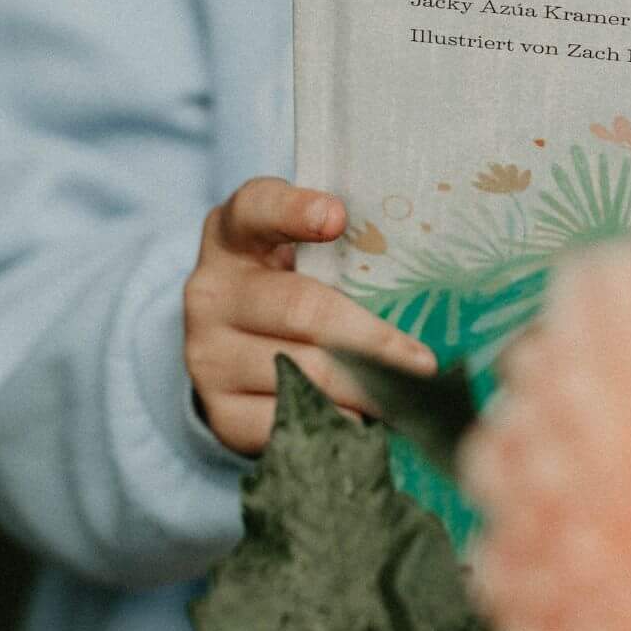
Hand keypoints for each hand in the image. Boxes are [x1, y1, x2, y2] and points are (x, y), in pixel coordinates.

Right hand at [184, 176, 437, 455]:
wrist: (234, 351)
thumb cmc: (291, 288)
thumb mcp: (302, 256)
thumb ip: (342, 250)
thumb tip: (423, 271)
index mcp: (233, 234)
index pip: (256, 208)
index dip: (294, 210)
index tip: (337, 218)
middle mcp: (211, 291)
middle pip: (300, 308)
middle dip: (370, 339)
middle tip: (421, 362)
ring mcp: (208, 354)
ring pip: (301, 371)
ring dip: (363, 389)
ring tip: (406, 398)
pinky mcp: (220, 411)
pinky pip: (287, 421)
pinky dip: (334, 423)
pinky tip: (365, 423)